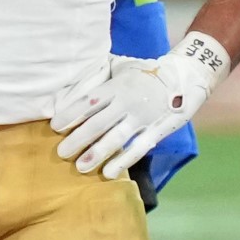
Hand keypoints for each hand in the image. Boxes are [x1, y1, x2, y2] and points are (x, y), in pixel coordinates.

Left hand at [52, 49, 214, 179]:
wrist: (185, 76)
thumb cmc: (146, 72)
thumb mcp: (123, 66)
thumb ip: (101, 75)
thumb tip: (72, 85)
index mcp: (118, 85)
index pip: (89, 102)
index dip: (70, 114)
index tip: (55, 126)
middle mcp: (128, 102)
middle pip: (98, 123)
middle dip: (77, 139)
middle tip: (61, 152)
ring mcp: (143, 118)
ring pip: (116, 139)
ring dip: (96, 153)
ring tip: (80, 167)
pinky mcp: (157, 130)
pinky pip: (138, 148)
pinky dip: (123, 161)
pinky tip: (108, 173)